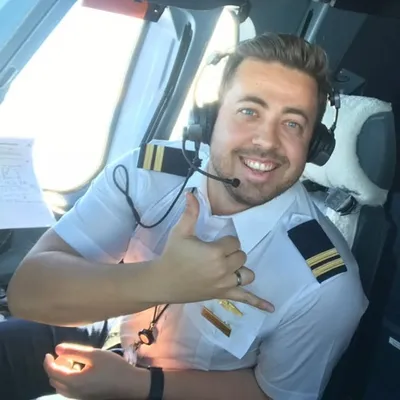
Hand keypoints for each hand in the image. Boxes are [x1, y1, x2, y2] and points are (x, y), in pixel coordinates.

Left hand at [43, 343, 148, 398]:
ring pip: (61, 388)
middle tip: (65, 356)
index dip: (48, 362)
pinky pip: (69, 391)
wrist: (130, 384)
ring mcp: (79, 398)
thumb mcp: (94, 354)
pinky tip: (80, 371)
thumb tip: (57, 348)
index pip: (52, 372)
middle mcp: (73, 393)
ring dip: (61, 375)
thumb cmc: (113, 367)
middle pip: (54, 381)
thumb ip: (74, 351)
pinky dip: (68, 380)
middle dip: (54, 368)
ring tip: (72, 362)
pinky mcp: (86, 398)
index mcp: (74, 382)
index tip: (49, 353)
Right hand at [154, 192, 273, 311]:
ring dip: (240, 269)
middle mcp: (224, 269)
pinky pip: (245, 299)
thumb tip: (192, 192)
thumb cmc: (172, 255)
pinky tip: (271, 309)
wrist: (163, 281)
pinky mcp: (223, 295)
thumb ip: (190, 212)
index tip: (211, 243)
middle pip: (241, 256)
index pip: (234, 242)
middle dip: (231, 253)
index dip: (225, 241)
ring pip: (247, 274)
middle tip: (214, 254)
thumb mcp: (181, 231)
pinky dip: (258, 303)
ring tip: (227, 267)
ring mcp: (225, 284)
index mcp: (216, 252)